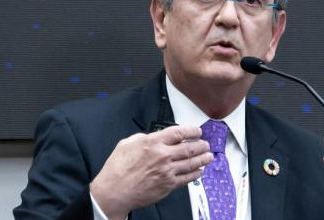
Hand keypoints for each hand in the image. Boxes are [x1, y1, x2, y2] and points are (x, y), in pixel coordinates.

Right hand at [90, 125, 211, 218]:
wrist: (114, 191)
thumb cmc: (117, 169)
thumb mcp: (127, 144)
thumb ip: (143, 138)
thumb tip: (154, 137)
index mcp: (153, 142)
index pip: (179, 132)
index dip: (191, 130)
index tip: (197, 131)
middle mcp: (163, 156)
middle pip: (189, 147)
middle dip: (201, 145)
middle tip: (206, 144)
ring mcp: (167, 171)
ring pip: (191, 163)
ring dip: (202, 159)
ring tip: (209, 156)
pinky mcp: (168, 185)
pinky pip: (187, 178)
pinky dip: (195, 174)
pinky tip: (199, 171)